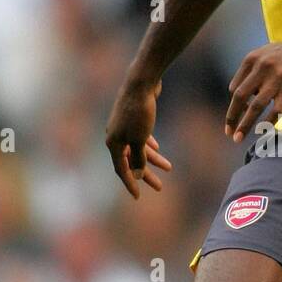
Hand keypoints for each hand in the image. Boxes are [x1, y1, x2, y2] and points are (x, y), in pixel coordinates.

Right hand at [105, 79, 171, 198]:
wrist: (141, 83)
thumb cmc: (139, 112)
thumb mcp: (140, 140)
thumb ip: (138, 159)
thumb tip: (136, 176)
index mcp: (113, 143)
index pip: (121, 169)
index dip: (129, 184)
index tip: (137, 197)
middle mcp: (115, 136)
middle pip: (131, 161)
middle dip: (145, 174)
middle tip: (159, 187)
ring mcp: (123, 126)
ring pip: (137, 148)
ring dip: (152, 159)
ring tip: (169, 168)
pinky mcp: (132, 117)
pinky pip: (139, 136)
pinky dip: (148, 144)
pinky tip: (157, 148)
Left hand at [225, 36, 281, 142]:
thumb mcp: (266, 54)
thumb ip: (252, 70)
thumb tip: (241, 95)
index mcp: (252, 59)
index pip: (235, 87)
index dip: (233, 105)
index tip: (235, 117)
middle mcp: (262, 67)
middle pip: (240, 97)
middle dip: (232, 117)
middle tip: (228, 132)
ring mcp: (277, 78)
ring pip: (255, 107)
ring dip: (245, 125)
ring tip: (238, 138)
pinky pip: (276, 110)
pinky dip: (267, 123)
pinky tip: (263, 131)